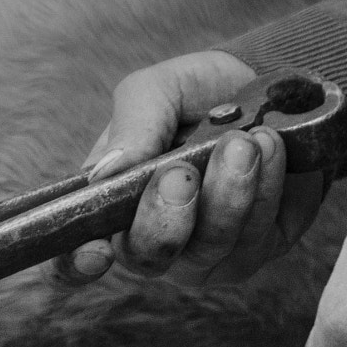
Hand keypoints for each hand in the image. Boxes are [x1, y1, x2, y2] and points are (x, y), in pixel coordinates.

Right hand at [51, 50, 324, 286]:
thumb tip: (105, 172)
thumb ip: (131, 127)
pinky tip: (270, 146)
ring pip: (212, 248)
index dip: (76, 266)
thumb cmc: (197, 91)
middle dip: (165, 219)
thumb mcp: (155, 91)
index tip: (95, 251)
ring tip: (242, 140)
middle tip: (182, 170)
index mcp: (110, 205)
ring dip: (227, 192)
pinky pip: (262, 234)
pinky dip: (267, 187)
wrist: (269, 80)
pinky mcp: (263, 245)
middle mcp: (154, 238)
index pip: (75, 259)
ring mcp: (210, 250)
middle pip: (148, 259)